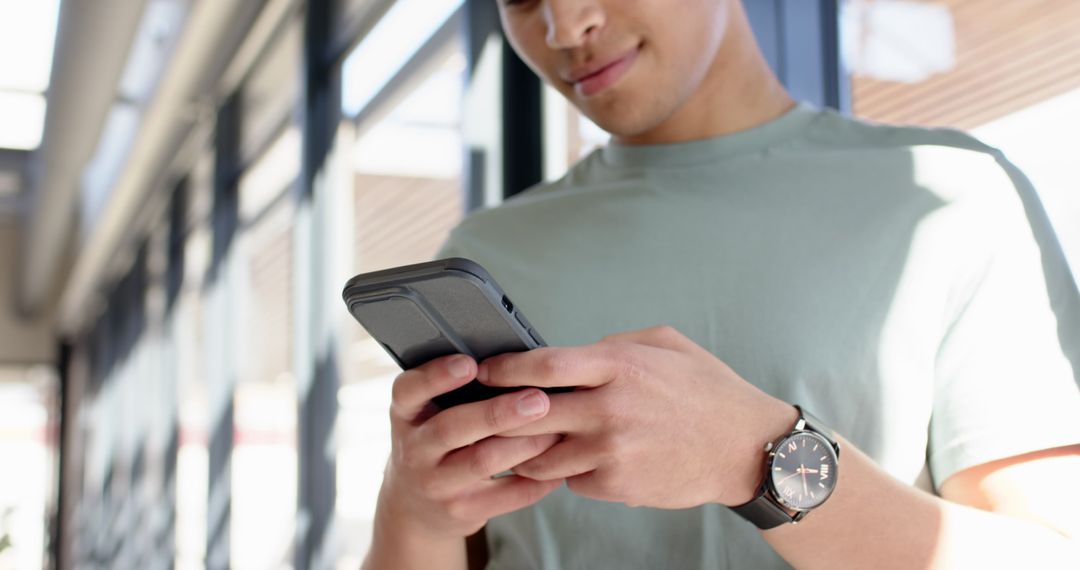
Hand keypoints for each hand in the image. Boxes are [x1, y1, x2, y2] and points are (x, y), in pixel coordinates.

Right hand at [376, 354, 562, 539]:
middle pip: (453, 427)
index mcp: (406, 413)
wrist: (416, 506)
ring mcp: (436, 483)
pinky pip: (506, 496)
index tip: (470, 363)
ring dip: (526, 444)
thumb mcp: (426, 414)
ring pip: (483, 461)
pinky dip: (536, 480)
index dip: (437, 376)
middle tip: (538, 399)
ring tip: (556, 428)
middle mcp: (414, 449)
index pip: (409, 390)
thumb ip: (454, 392)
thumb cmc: (434, 443)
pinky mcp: (462, 510)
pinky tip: (558, 465)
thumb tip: (513, 364)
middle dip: (498, 412)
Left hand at [476, 325, 797, 508]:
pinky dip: (563, 471)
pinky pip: (569, 480)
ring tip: (513, 443)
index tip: (483, 371)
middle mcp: (609, 408)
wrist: (744, 447)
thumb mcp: (665, 344)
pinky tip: (567, 461)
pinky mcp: (617, 484)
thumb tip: (572, 353)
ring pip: (540, 456)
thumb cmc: (706, 390)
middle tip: (478, 412)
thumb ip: (614, 343)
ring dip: (523, 451)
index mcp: (618, 365)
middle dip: (497, 414)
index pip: (542, 365)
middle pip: (529, 413)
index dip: (504, 368)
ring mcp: (611, 451)